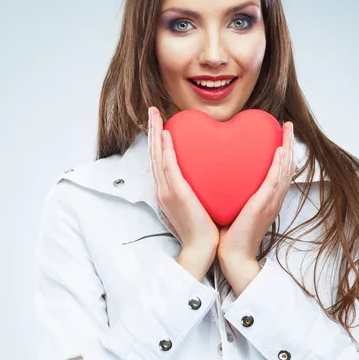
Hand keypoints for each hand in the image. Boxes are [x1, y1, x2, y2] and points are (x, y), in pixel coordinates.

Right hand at [148, 106, 218, 252]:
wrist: (202, 248)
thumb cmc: (203, 228)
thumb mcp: (197, 203)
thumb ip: (196, 188)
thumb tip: (206, 173)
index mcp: (167, 191)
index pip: (159, 161)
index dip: (157, 141)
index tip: (159, 123)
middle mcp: (163, 189)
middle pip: (153, 154)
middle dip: (151, 131)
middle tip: (152, 111)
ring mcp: (167, 192)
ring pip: (157, 157)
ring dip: (154, 134)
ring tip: (154, 115)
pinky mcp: (176, 194)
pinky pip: (169, 168)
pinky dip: (165, 151)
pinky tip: (165, 135)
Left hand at [217, 121, 294, 264]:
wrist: (232, 256)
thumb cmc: (230, 235)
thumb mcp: (233, 207)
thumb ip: (232, 192)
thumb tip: (220, 176)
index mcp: (267, 200)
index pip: (279, 172)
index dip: (283, 152)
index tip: (280, 135)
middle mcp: (272, 200)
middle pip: (286, 168)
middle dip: (289, 144)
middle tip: (288, 125)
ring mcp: (270, 203)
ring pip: (284, 171)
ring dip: (288, 149)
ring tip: (287, 130)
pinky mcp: (262, 207)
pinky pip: (273, 183)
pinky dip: (278, 166)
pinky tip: (279, 150)